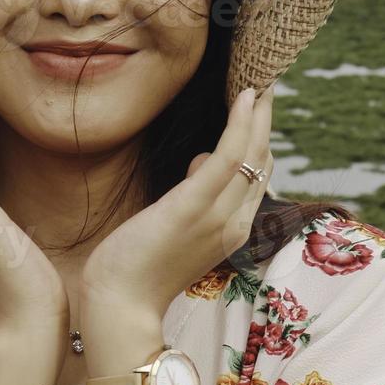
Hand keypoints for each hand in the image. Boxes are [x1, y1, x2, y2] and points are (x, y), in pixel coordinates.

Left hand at [78, 84, 274, 324]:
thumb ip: (196, 197)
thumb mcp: (177, 226)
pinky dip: (242, 123)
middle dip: (265, 119)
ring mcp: (219, 214)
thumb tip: (202, 160)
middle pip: (263, 159)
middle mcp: (237, 221)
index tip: (257, 104)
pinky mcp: (195, 205)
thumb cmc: (139, 268)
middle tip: (264, 79)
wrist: (119, 305)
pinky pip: (231, 156)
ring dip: (259, 112)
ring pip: (253, 152)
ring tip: (258, 79)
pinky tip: (246, 96)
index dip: (260, 137)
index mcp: (234, 229)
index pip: (259, 174)